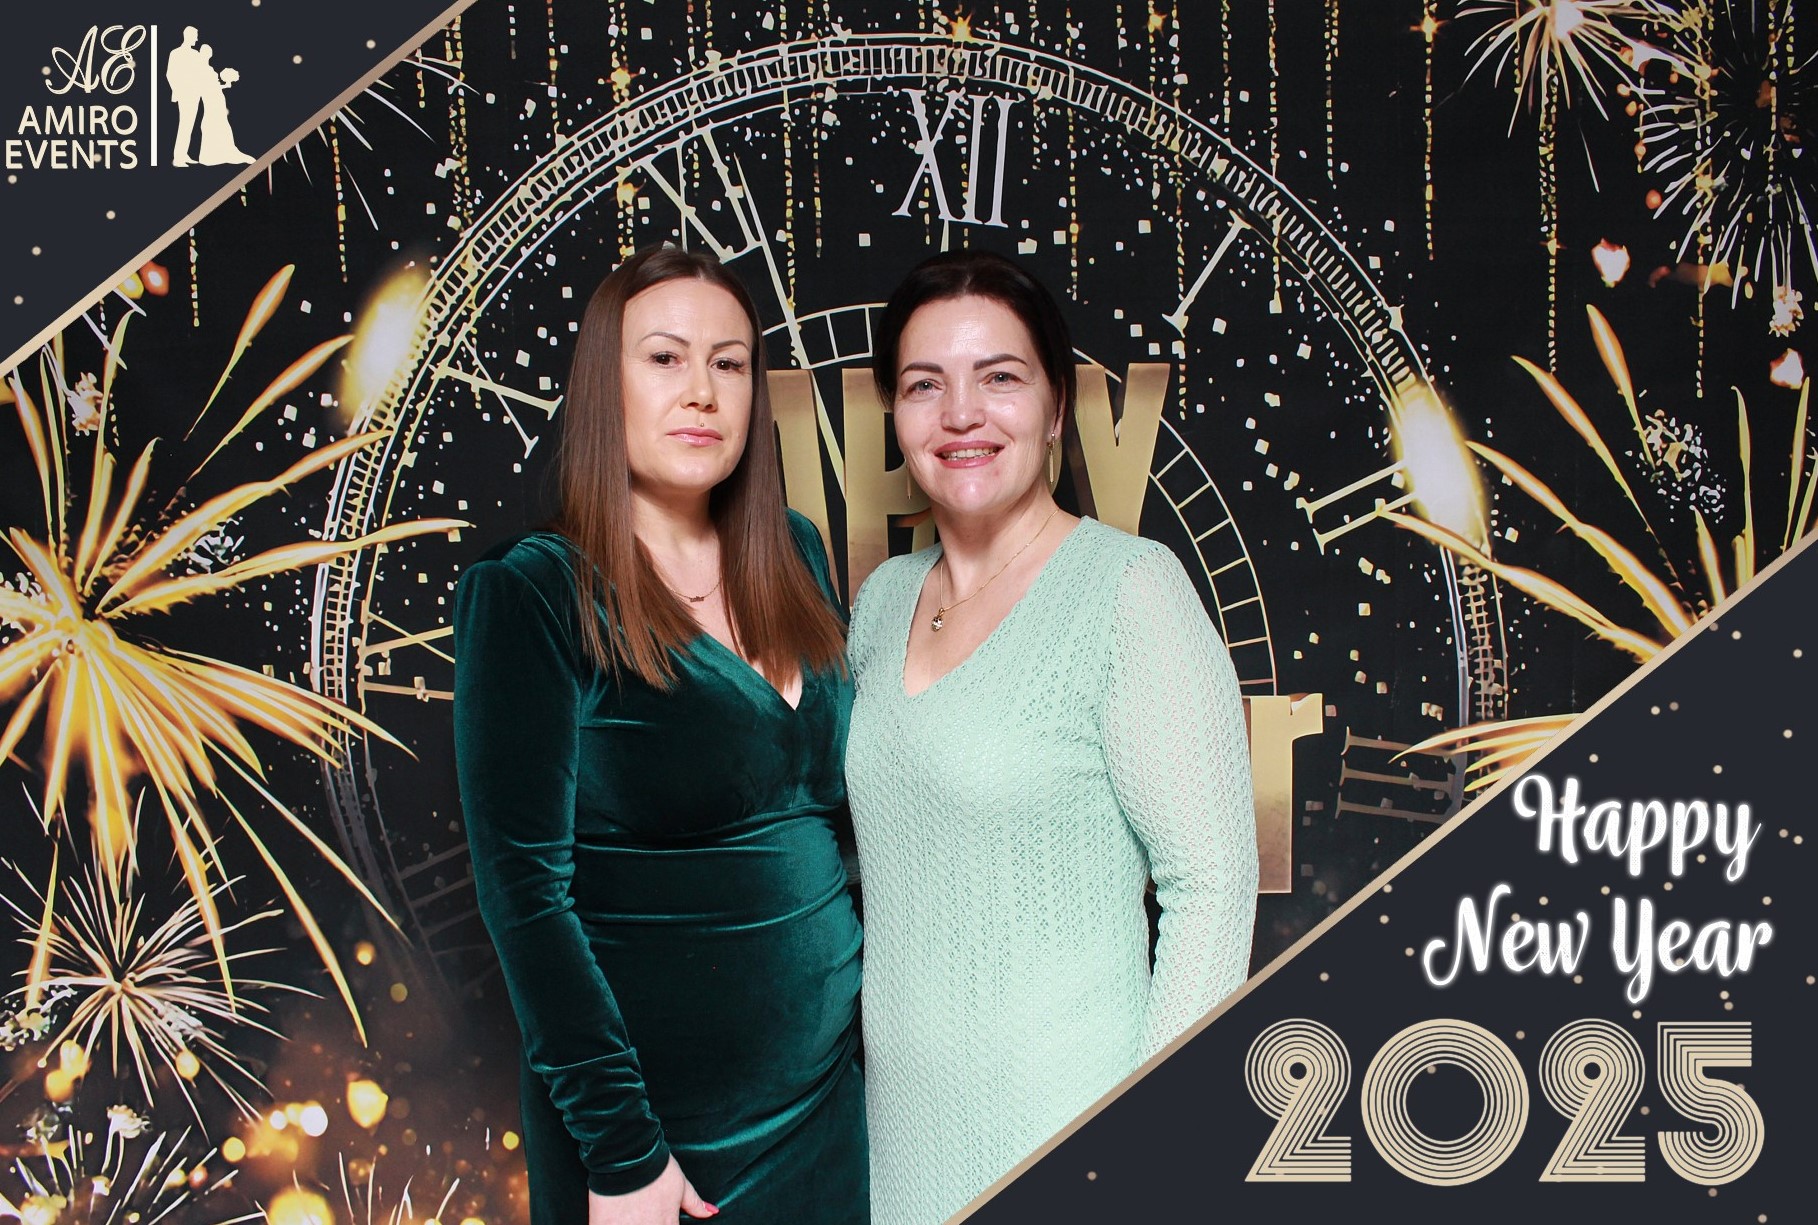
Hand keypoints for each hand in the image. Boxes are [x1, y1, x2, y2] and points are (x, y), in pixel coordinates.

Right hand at [586, 1156, 717, 1223]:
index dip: (664, 1224)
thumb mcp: (680, 1184)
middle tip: (641, 1214)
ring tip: (630, 1215)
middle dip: (647, 1223)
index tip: (658, 1217)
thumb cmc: (655, 1168)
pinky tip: (615, 1219)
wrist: (626, 1155)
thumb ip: (695, 1204)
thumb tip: (712, 1213)